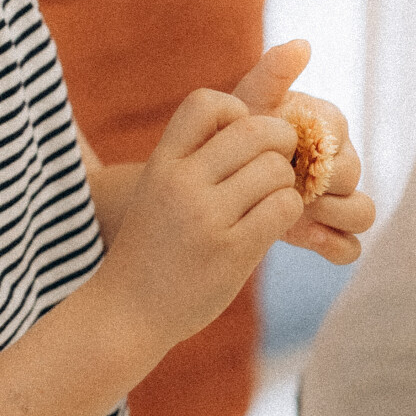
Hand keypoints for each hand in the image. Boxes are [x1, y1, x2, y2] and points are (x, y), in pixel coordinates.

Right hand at [97, 86, 303, 354]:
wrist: (126, 313)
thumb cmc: (152, 248)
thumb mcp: (157, 191)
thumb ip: (195, 161)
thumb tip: (262, 129)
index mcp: (162, 162)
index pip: (206, 102)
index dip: (236, 112)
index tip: (240, 140)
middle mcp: (181, 183)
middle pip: (255, 131)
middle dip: (280, 144)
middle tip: (277, 167)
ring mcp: (206, 217)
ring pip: (276, 170)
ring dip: (286, 184)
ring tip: (270, 201)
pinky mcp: (231, 251)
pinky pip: (284, 207)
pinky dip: (288, 212)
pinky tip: (271, 224)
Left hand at [230, 38, 376, 264]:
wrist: (211, 184)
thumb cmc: (233, 137)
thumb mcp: (246, 105)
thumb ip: (271, 74)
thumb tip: (302, 44)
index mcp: (327, 127)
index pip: (340, 133)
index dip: (318, 142)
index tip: (288, 147)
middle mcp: (338, 163)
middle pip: (353, 175)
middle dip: (324, 181)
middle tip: (290, 185)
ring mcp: (336, 202)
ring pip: (362, 212)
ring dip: (335, 214)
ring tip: (299, 214)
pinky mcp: (327, 235)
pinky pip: (349, 248)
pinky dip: (334, 246)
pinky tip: (305, 239)